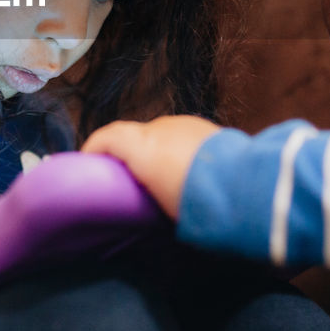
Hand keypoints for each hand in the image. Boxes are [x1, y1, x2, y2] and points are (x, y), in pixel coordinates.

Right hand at [81, 115, 221, 217]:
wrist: (240, 186)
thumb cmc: (195, 201)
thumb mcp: (158, 206)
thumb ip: (140, 195)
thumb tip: (137, 202)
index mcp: (141, 146)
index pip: (106, 137)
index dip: (93, 148)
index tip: (89, 164)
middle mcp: (158, 128)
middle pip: (133, 135)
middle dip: (127, 153)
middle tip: (128, 178)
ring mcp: (183, 124)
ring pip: (158, 134)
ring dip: (153, 150)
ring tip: (160, 175)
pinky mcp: (203, 126)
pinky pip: (179, 135)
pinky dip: (174, 147)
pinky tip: (184, 167)